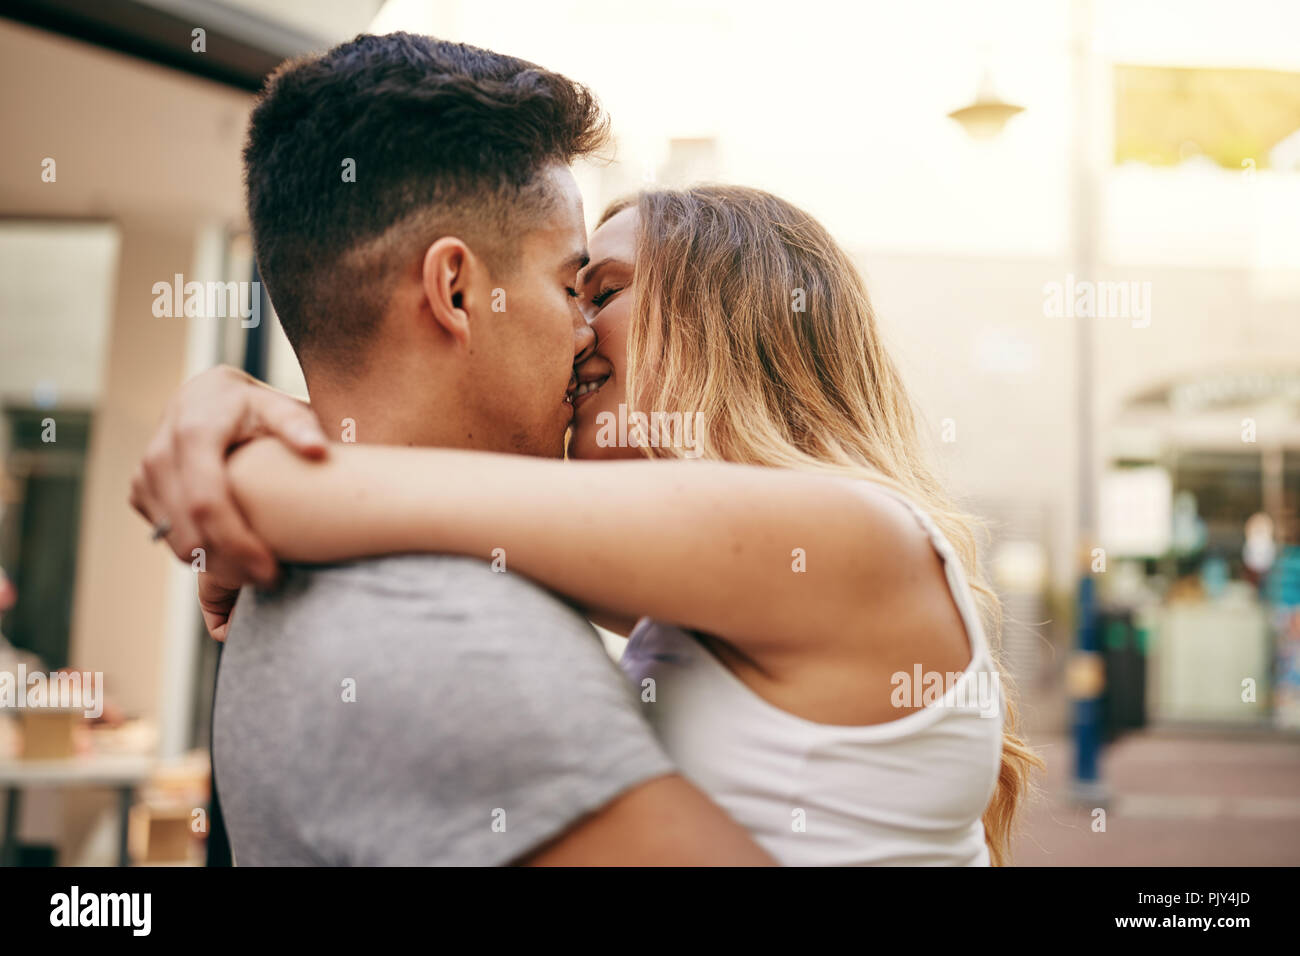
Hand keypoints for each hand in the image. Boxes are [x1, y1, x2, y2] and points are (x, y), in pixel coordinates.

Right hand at [129, 366, 327, 636]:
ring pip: (176, 541)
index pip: (208, 504)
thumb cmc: (251, 406)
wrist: (204, 395)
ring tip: (256, 568)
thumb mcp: (278, 406)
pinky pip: (167, 535)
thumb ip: (298, 425)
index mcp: (193, 435)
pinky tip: (231, 550)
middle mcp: (159, 457)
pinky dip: (200, 550)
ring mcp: (143, 476)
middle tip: (270, 579)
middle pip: (189, 533)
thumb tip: (317, 449)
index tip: (271, 572)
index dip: (237, 544)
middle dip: (230, 567)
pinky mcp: (139, 491)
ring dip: (215, 564)